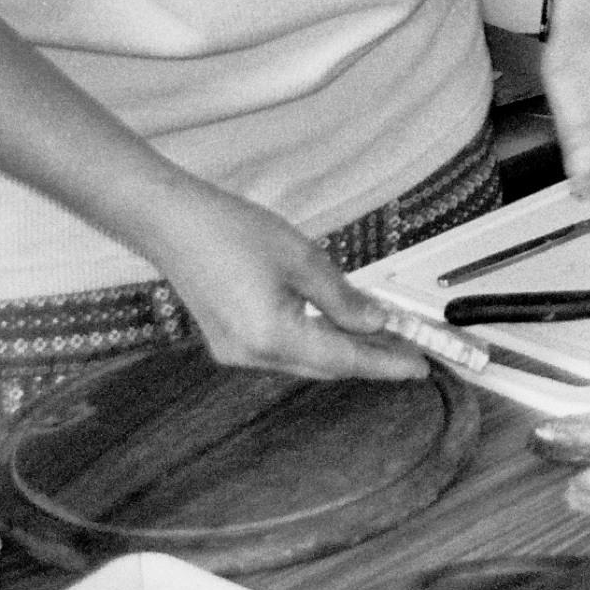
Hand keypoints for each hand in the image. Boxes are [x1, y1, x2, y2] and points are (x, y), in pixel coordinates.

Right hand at [135, 181, 429, 382]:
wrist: (170, 222)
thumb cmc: (230, 230)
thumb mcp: (301, 257)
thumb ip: (342, 297)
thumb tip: (376, 322)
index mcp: (271, 337)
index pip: (343, 360)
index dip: (386, 363)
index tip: (420, 366)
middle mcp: (252, 355)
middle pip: (325, 367)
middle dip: (369, 358)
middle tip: (409, 348)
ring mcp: (236, 352)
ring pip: (305, 360)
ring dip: (343, 350)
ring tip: (383, 336)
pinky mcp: (229, 341)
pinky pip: (284, 350)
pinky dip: (315, 342)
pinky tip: (339, 327)